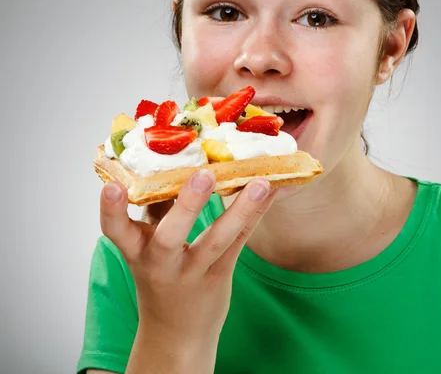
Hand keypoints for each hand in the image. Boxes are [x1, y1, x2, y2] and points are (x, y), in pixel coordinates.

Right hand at [99, 170, 276, 350]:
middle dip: (186, 206)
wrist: (176, 335)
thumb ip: (157, 209)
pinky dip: (255, 214)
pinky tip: (270, 192)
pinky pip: (239, 242)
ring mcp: (193, 272)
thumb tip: (168, 163)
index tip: (113, 185)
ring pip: (216, 240)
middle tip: (203, 175)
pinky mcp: (220, 275)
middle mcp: (161, 263)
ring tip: (259, 183)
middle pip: (170, 236)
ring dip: (239, 209)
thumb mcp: (148, 246)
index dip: (112, 210)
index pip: (116, 231)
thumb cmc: (161, 277)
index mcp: (137, 251)